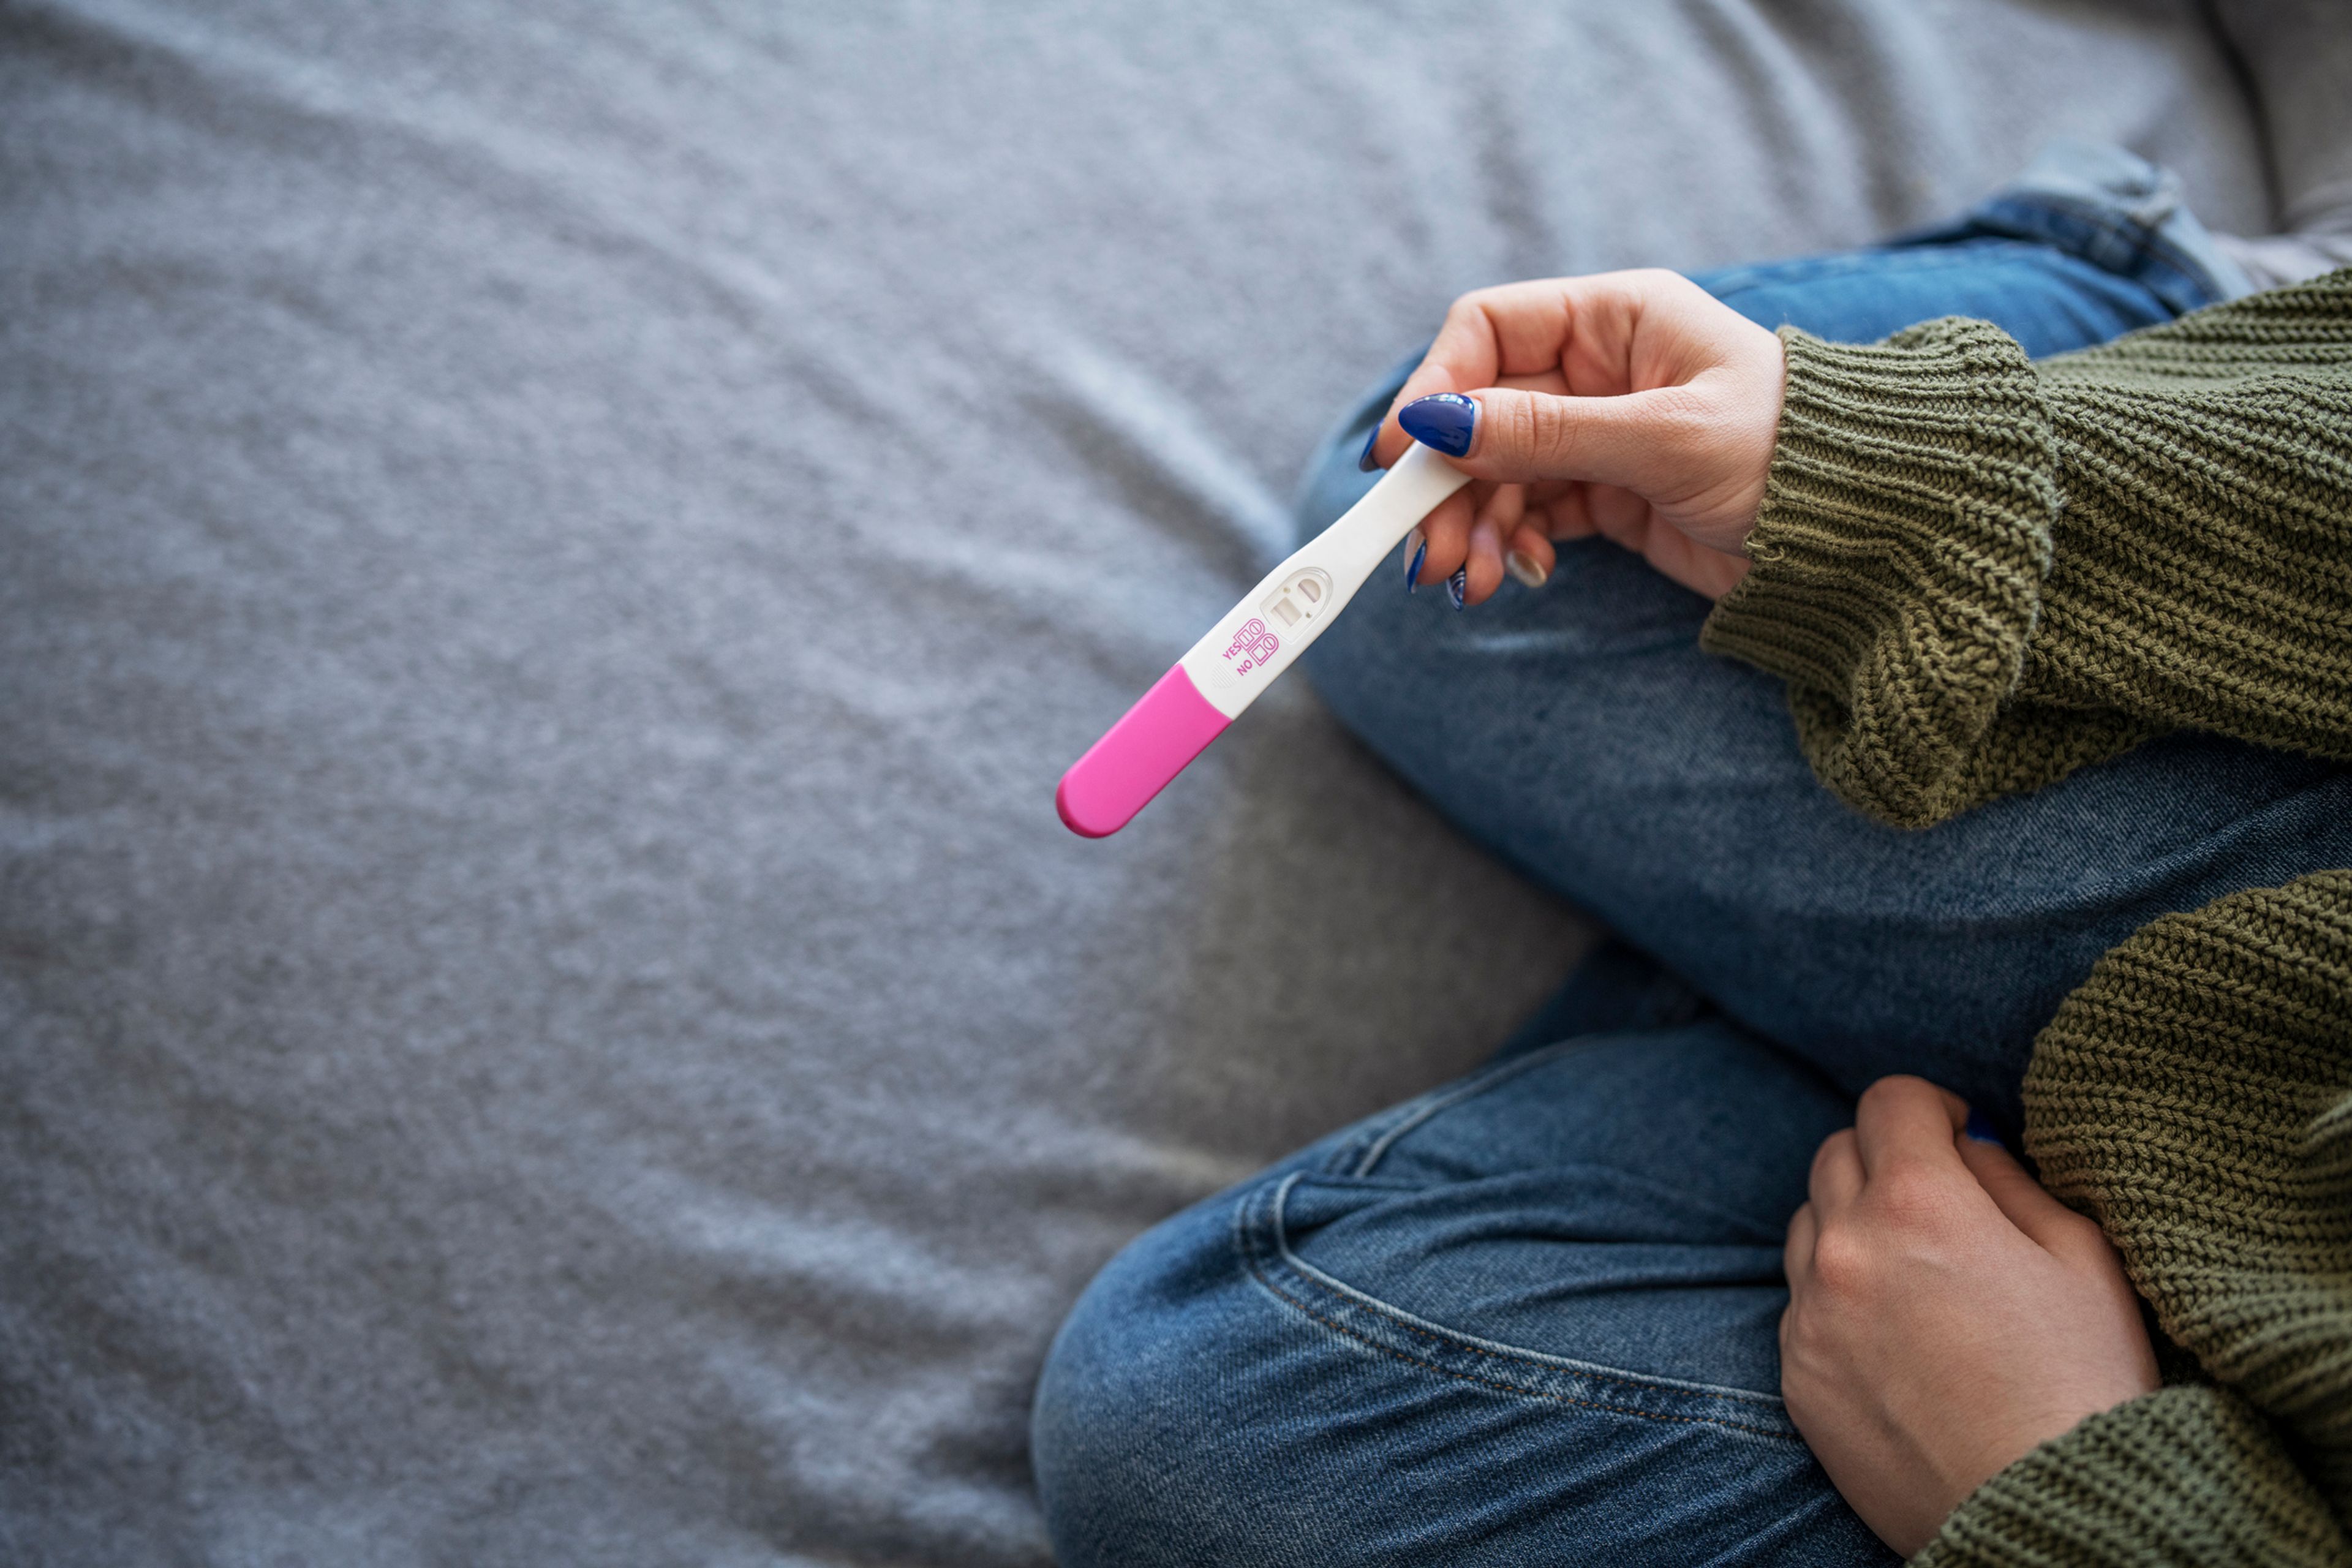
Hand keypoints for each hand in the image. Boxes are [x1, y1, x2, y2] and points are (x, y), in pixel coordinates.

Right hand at [1363, 269, 1784, 601]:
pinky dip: (1514, 546)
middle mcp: (1601, 369)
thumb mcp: (1665, 439)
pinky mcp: (1609, 495)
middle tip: (1430, 553)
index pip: (1489, 331)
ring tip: (1472, 582)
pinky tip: (1523, 575)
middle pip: (1480, 414)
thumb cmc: (1792, 458)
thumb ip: (1547, 434)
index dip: (1436, 387)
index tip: (1399, 454)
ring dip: (1474, 527)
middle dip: (1448, 484)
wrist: (1867, 537)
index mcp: (1618, 319)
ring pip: (1498, 473)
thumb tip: (1437, 424)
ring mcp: (1600, 434)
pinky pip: (1531, 514)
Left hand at [1780, 1077, 2158, 1557]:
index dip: (1932, 1110)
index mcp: (1919, 1204)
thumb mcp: (2081, 1257)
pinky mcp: (1796, 1376)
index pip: (1889, 1100)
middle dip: (1887, 1159)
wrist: (2046, 1514)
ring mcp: (1810, 1315)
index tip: (1961, 1139)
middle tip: (1942, 1204)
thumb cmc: (2085, 1385)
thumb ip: (2010, 1180)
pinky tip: (1898, 1339)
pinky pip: (1801, 1303)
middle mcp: (1846, 1248)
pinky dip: (1838, 1300)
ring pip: (1809, 1224)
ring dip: (1852, 1226)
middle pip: (1837, 1154)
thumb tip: (1965, 1142)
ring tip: (1919, 1275)